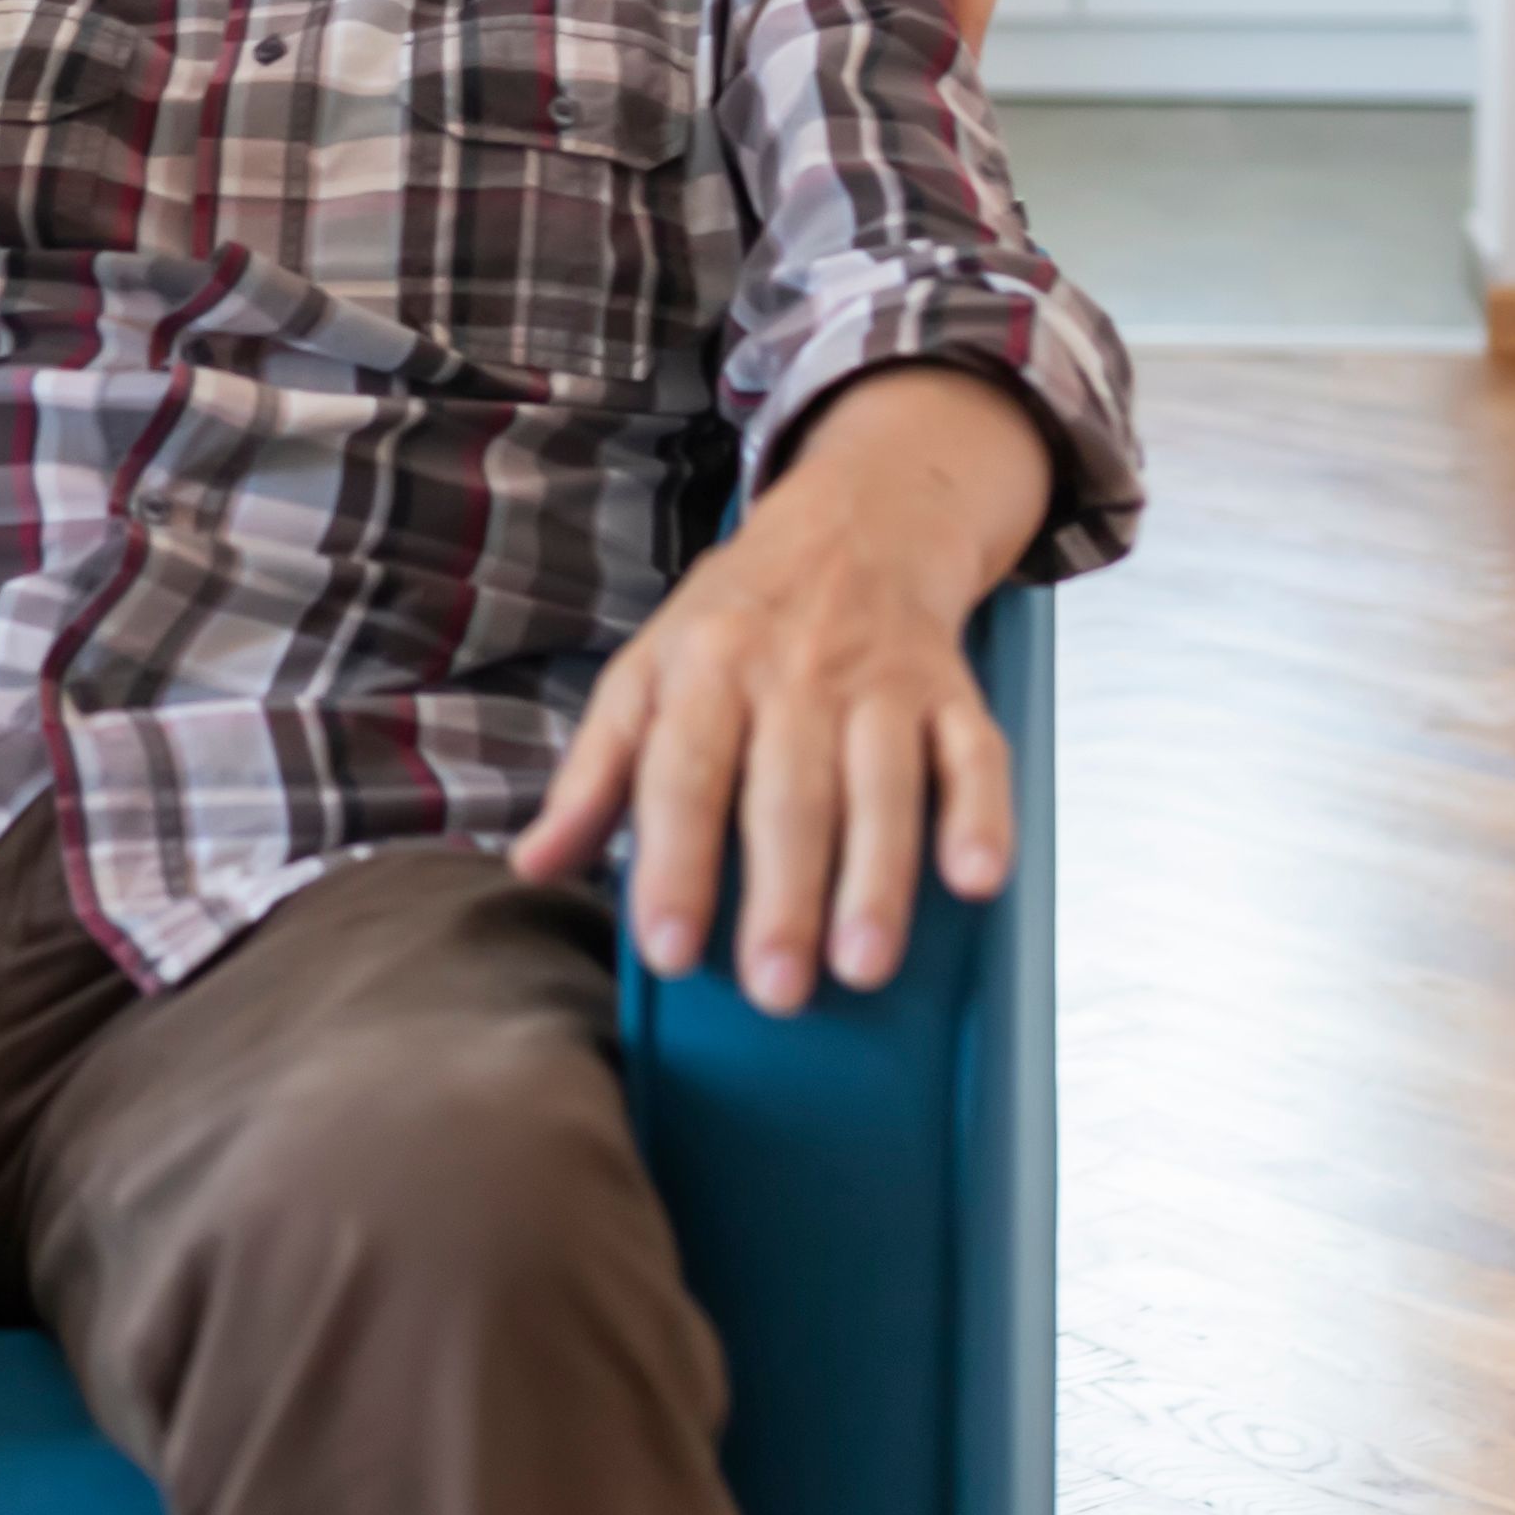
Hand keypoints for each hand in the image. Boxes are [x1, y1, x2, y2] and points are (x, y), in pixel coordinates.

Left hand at [510, 370, 1042, 1015]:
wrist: (853, 524)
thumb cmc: (733, 623)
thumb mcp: (645, 675)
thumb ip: (594, 775)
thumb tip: (531, 864)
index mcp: (704, 672)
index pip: (681, 775)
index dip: (674, 864)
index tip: (670, 949)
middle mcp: (794, 675)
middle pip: (787, 794)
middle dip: (782, 895)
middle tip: (775, 990)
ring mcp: (881, 683)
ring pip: (883, 784)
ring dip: (877, 877)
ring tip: (864, 966)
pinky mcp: (953, 691)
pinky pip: (976, 755)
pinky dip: (982, 816)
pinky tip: (976, 880)